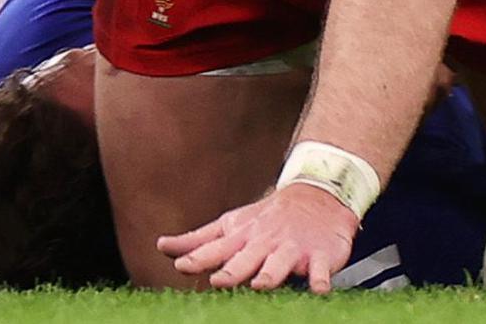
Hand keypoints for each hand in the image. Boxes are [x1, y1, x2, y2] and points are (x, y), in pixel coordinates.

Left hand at [156, 183, 357, 292]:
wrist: (316, 196)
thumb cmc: (265, 218)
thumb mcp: (230, 226)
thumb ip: (198, 241)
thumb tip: (162, 247)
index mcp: (241, 238)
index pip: (215, 249)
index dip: (197, 258)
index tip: (181, 266)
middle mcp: (264, 243)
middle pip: (245, 259)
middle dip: (232, 271)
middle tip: (218, 281)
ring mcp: (292, 249)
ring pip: (280, 264)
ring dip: (270, 273)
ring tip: (261, 284)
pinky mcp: (320, 256)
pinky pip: (322, 270)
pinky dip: (320, 279)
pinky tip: (318, 289)